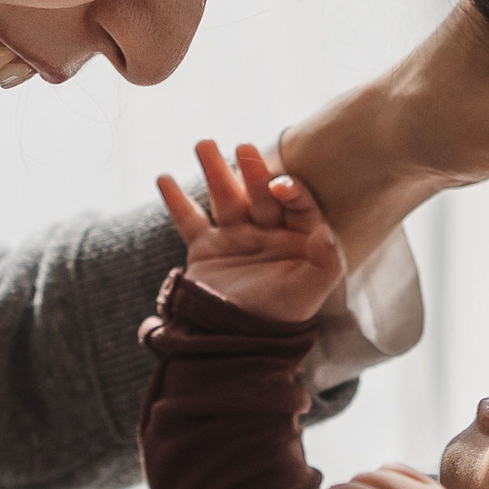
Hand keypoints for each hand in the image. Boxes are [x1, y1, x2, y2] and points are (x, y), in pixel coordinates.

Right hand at [157, 140, 346, 324]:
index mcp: (298, 236)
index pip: (297, 204)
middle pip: (259, 193)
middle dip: (251, 169)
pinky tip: (163, 177)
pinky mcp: (206, 248)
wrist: (239, 344)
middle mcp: (267, 230)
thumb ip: (325, 261)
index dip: (290, 190)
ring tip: (203, 144)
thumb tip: (325, 232)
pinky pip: (189, 219)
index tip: (279, 184)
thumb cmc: (282, 316)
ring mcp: (235, 236)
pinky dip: (176, 200)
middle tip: (243, 147)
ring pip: (225, 197)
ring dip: (214, 170)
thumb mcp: (311, 290)